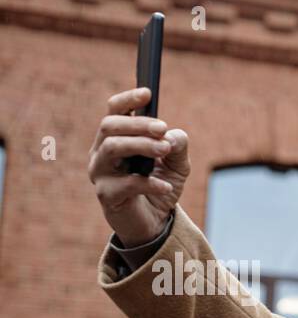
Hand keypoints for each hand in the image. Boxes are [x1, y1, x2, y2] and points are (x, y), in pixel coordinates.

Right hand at [88, 87, 189, 245]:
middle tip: (163, 129)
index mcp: (115, 138)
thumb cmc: (160, 187)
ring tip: (164, 150)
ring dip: (141, 145)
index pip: (114, 111)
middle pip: (110, 126)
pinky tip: (166, 187)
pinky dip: (150, 183)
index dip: (128, 100)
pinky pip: (126, 184)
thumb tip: (171, 135)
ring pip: (112, 147)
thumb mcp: (177, 165)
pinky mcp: (107, 195)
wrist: (154, 224)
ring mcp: (100, 173)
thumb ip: (177, 146)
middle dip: (138, 124)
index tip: (148, 93)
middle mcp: (102, 152)